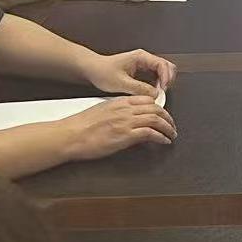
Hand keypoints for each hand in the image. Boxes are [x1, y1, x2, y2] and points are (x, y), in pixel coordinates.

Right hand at [58, 95, 176, 161]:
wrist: (70, 135)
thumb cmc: (80, 126)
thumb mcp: (102, 112)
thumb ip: (117, 112)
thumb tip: (127, 119)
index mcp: (119, 102)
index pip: (147, 99)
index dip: (159, 107)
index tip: (163, 114)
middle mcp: (125, 109)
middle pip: (155, 108)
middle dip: (167, 117)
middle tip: (171, 125)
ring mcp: (126, 122)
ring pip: (156, 119)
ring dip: (168, 128)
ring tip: (172, 134)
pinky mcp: (125, 136)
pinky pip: (151, 134)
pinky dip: (161, 137)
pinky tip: (164, 141)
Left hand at [85, 49, 176, 98]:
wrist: (92, 69)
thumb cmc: (102, 71)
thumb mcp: (121, 82)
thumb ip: (139, 88)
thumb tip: (154, 94)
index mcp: (140, 57)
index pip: (162, 64)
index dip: (165, 77)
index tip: (163, 88)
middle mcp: (143, 58)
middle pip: (166, 66)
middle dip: (168, 79)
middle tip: (163, 91)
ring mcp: (142, 64)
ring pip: (162, 71)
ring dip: (163, 82)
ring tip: (158, 93)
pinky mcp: (140, 70)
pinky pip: (155, 75)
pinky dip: (157, 83)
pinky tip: (152, 91)